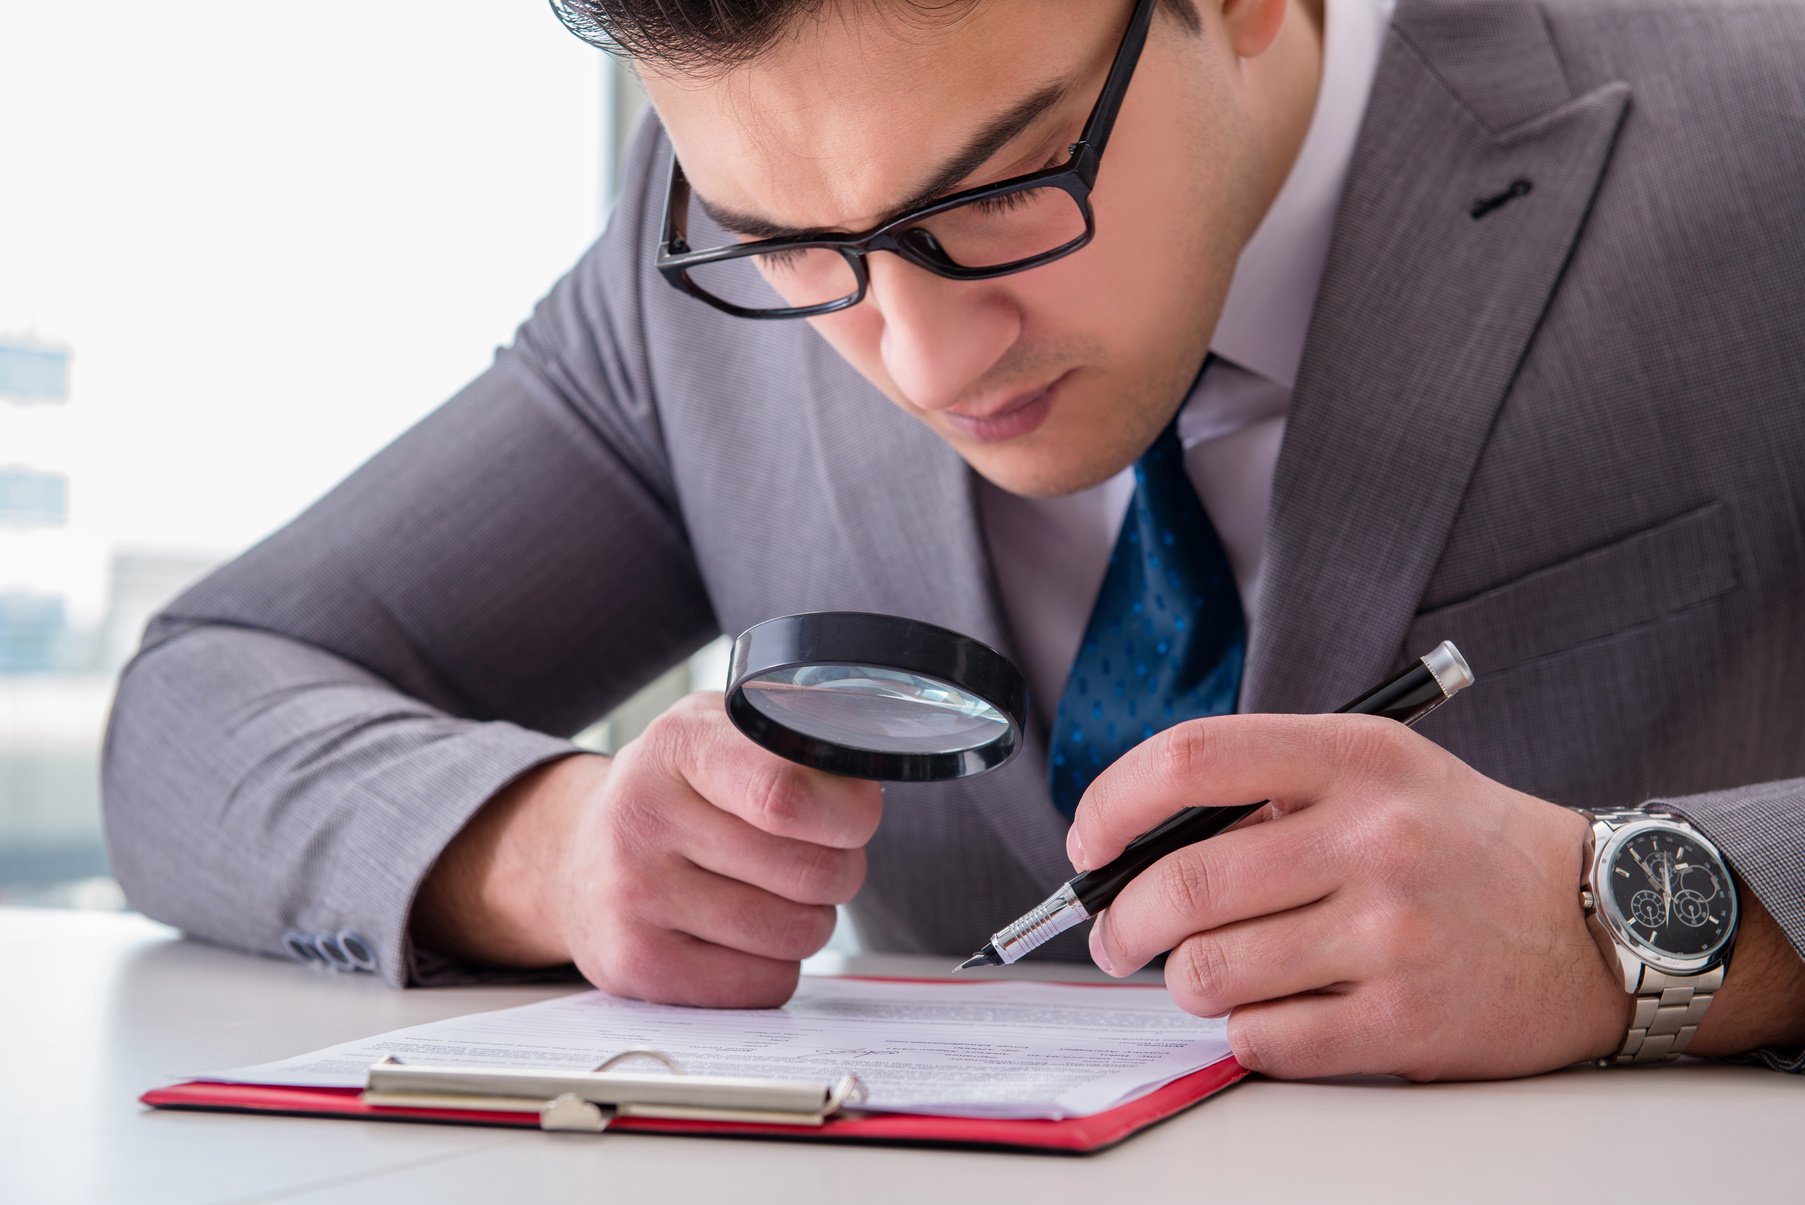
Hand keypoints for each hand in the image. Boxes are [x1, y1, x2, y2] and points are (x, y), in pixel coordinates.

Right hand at [552, 692, 881, 1007]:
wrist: (578, 859)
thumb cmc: (679, 793)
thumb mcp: (724, 734)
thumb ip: (795, 746)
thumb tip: (867, 790)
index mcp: (679, 744)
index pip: (788, 795)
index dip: (848, 814)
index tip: (856, 816)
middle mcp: (643, 818)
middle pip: (809, 872)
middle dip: (841, 869)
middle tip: (818, 856)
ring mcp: (633, 897)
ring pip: (795, 934)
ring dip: (809, 919)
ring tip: (776, 894)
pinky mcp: (636, 966)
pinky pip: (766, 985)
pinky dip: (776, 965)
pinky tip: (743, 934)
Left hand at [1068, 713, 1630, 1080]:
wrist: (1598, 924)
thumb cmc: (1461, 844)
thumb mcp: (1378, 772)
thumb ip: (1265, 791)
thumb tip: (1129, 845)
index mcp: (1355, 757)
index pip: (1190, 760)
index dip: (1111, 802)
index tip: (1087, 841)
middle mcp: (1374, 838)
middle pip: (1180, 884)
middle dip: (1121, 922)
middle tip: (1117, 936)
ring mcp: (1391, 934)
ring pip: (1209, 973)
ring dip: (1184, 982)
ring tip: (1206, 973)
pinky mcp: (1404, 1023)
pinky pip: (1263, 1040)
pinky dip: (1244, 1033)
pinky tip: (1271, 1011)